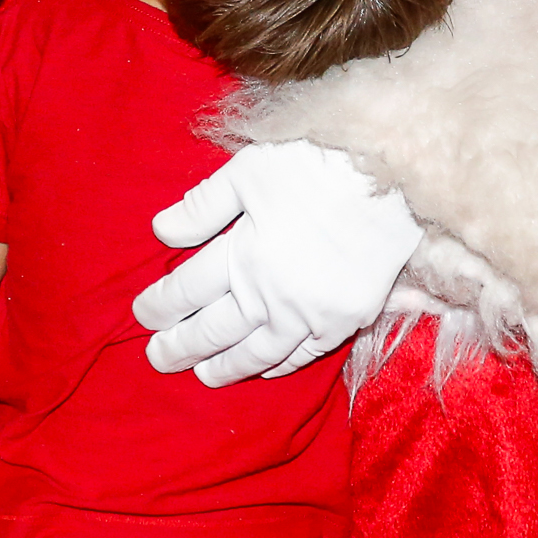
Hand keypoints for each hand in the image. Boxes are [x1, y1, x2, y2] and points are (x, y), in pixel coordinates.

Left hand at [134, 140, 419, 385]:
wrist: (395, 176)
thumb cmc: (316, 164)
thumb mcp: (248, 171)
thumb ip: (202, 207)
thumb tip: (161, 231)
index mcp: (243, 255)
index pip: (188, 290)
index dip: (161, 305)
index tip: (142, 314)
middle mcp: (272, 294)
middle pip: (215, 329)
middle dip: (180, 345)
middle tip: (156, 357)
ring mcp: (311, 314)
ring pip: (257, 352)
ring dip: (224, 366)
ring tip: (201, 373)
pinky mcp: (346, 320)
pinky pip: (303, 355)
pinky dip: (276, 366)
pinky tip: (261, 369)